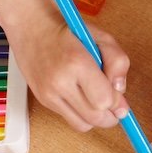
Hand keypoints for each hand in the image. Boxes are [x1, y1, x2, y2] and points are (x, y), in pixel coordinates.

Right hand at [12, 12, 131, 130]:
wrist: (31, 27)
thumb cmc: (68, 30)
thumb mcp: (101, 37)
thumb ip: (118, 62)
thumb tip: (120, 92)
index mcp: (77, 63)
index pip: (104, 100)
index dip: (117, 102)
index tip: (119, 96)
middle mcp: (60, 82)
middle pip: (95, 118)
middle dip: (110, 116)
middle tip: (115, 106)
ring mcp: (48, 93)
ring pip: (82, 125)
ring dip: (95, 119)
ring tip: (97, 103)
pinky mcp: (42, 99)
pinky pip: (69, 119)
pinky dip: (80, 114)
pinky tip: (82, 98)